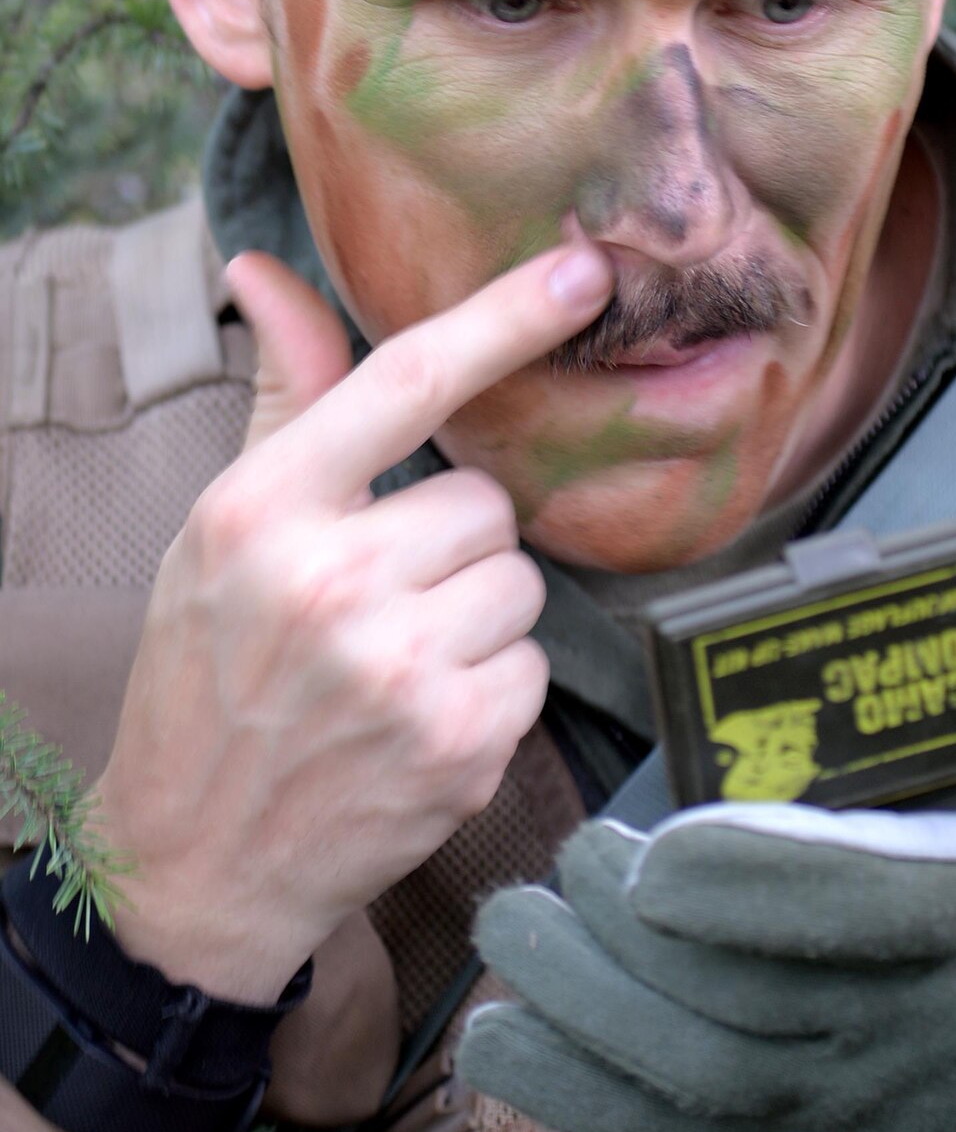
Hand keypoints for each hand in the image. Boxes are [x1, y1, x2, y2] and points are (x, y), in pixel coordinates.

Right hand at [92, 240, 613, 1002]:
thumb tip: (264, 270)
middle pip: (486, 501)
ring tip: (395, 663)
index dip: (505, 316)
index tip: (584, 268)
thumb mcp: (222, 532)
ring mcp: (397, 669)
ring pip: (519, 581)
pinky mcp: (456, 745)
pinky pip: (531, 666)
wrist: (195, 863)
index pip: (405, 379)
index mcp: (260, 509)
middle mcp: (329, 581)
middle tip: (383, 598)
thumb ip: (280, 400)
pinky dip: (491, 690)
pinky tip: (419, 719)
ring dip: (477, 617)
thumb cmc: (209, 674)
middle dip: (453, 544)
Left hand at [462, 642, 955, 1131]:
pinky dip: (580, 1095)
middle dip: (638, 941)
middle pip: (752, 1004)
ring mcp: (859, 1106)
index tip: (658, 844)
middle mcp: (914, 1032)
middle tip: (572, 864)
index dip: (750, 886)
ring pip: (701, 1075)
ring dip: (587, 1010)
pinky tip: (498, 1044)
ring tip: (513, 931)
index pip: (858, 913)